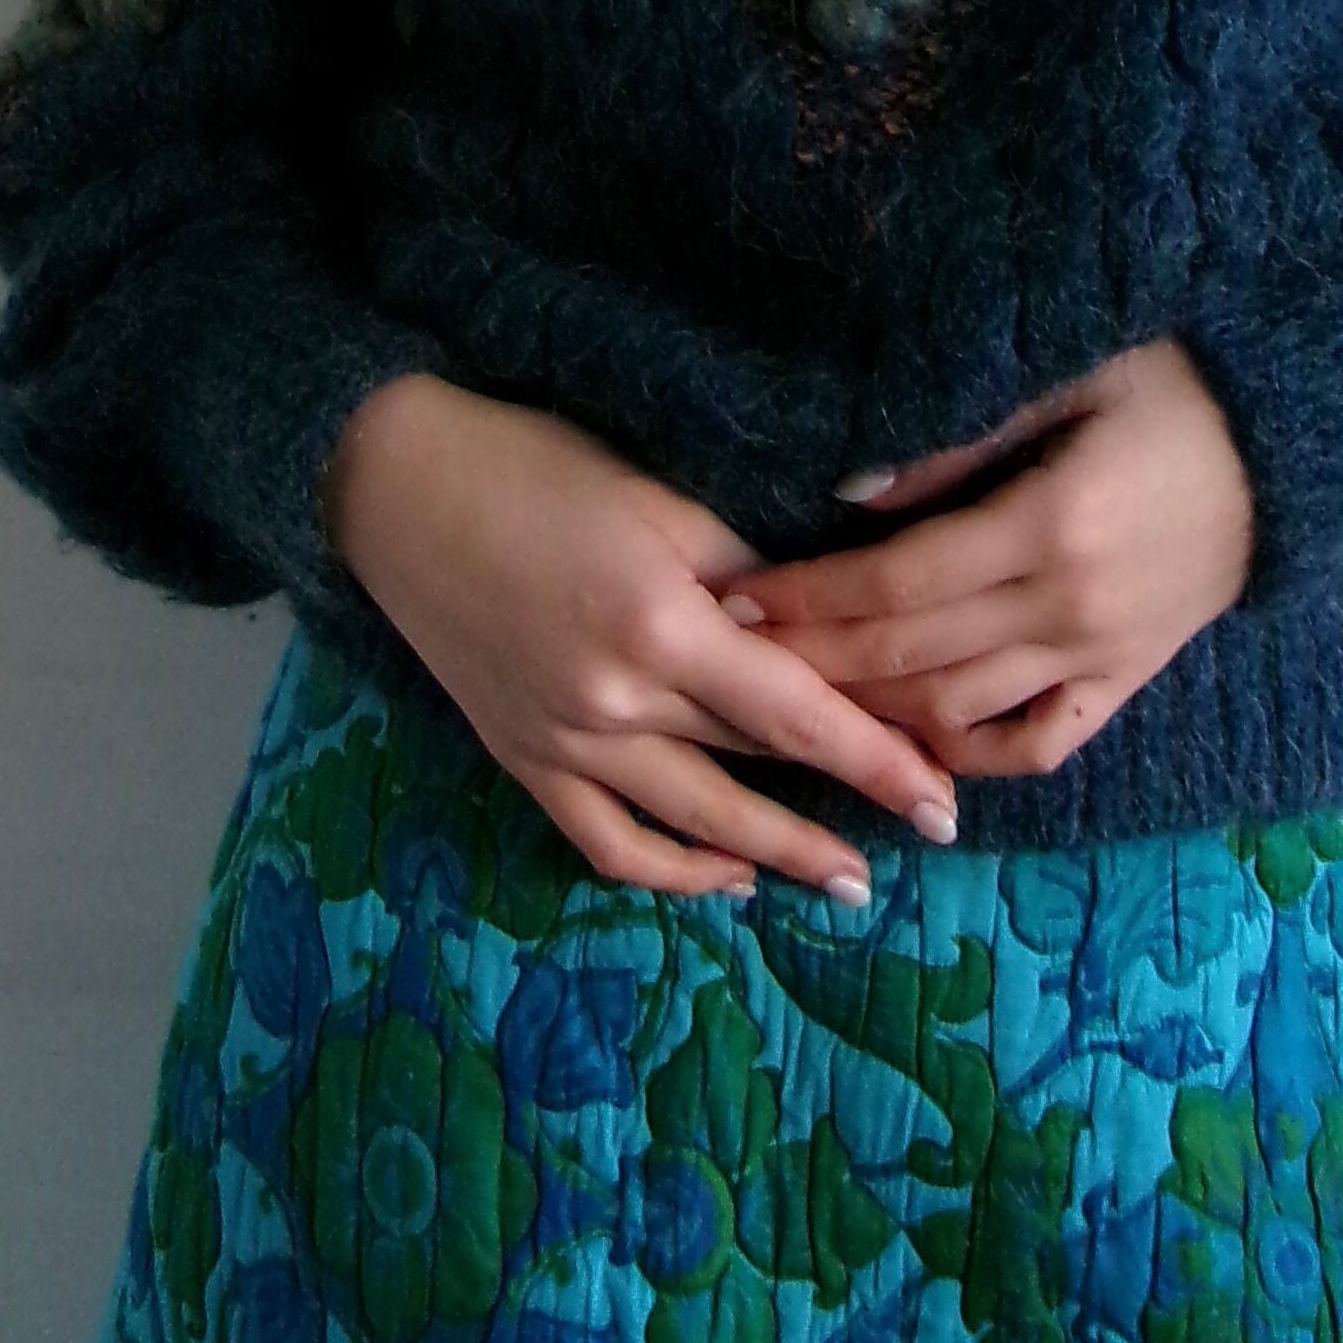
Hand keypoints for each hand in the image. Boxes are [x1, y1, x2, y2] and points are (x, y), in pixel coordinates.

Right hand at [316, 375, 962, 900]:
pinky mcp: (522, 759)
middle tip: (933, 822)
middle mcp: (614, 699)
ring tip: (850, 881)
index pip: (797, 711)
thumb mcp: (657, 492)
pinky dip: (674, 870)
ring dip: (780, 854)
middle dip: (850, 798)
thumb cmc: (535, 460)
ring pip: (695, 821)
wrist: (397, 484)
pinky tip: (730, 875)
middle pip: (758, 763)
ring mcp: (562, 741)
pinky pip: (610, 843)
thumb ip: (746, 568)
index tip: (945, 797)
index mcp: (659, 622)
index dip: (878, 759)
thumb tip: (834, 619)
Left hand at [716, 339, 1255, 781]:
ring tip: (792, 701)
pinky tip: (909, 746)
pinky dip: (969, 755)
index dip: (805, 598)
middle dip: (808, 662)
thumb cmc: (1177, 384)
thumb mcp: (1073, 376)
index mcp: (1051, 525)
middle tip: (728, 657)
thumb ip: (961, 438)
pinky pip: (1038, 742)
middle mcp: (1069, 608)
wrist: (1298, 444)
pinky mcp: (1127, 677)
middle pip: (908, 659)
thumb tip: (850, 492)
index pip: (894, 584)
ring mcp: (1101, 655)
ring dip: (869, 715)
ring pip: (959, 712)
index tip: (731, 600)